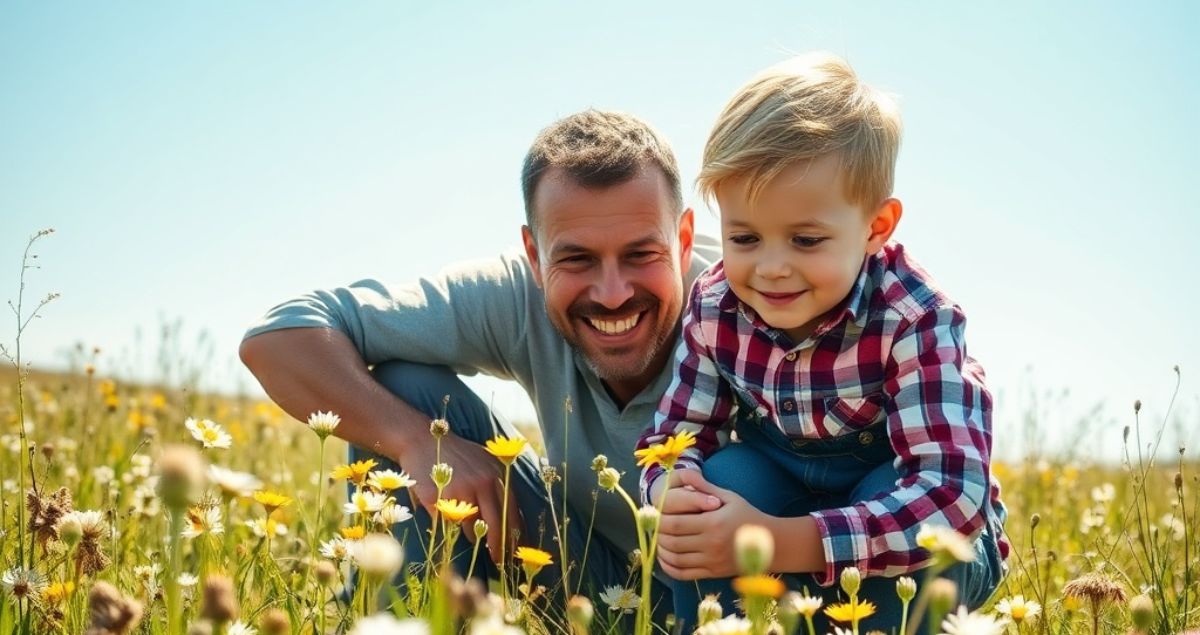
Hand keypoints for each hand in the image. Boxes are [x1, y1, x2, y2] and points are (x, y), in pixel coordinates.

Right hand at [396, 433, 522, 563]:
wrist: (421, 441)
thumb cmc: (455, 454)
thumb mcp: (483, 461)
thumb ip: (498, 484)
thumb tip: (515, 519)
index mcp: (494, 474)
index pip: (511, 511)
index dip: (514, 534)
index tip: (515, 550)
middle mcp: (480, 483)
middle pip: (495, 524)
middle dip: (498, 547)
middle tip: (499, 562)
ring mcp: (459, 491)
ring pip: (471, 527)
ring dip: (472, 535)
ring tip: (469, 531)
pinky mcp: (438, 499)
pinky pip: (449, 523)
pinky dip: (451, 525)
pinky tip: (448, 518)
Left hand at [655, 469, 767, 579]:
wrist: (771, 543)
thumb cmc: (748, 516)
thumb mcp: (728, 497)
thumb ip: (704, 488)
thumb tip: (685, 473)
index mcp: (713, 522)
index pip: (674, 523)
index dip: (659, 519)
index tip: (655, 513)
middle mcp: (711, 544)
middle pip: (671, 541)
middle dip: (657, 533)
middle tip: (654, 526)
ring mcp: (711, 561)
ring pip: (675, 558)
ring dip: (661, 549)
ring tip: (658, 539)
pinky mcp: (712, 573)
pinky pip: (684, 574)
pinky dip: (669, 567)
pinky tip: (665, 557)